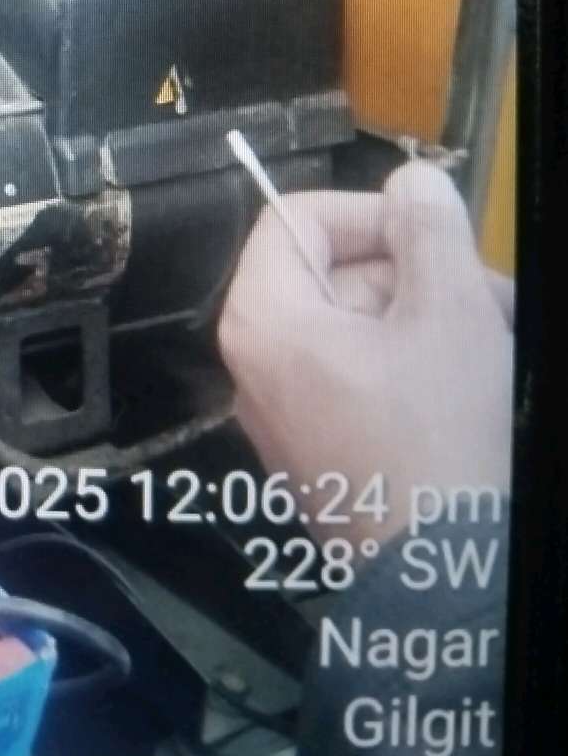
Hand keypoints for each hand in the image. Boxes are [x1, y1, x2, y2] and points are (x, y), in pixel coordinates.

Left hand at [217, 161, 512, 544]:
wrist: (443, 577)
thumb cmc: (439, 435)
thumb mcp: (448, 313)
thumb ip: (427, 230)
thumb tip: (410, 177)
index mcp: (263, 317)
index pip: (295, 219)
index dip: (369, 212)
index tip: (433, 234)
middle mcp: (256, 360)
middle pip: (335, 273)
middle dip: (420, 273)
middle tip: (491, 293)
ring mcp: (286, 409)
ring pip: (361, 325)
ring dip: (434, 317)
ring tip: (498, 336)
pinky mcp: (321, 447)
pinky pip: (363, 375)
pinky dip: (418, 364)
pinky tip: (477, 378)